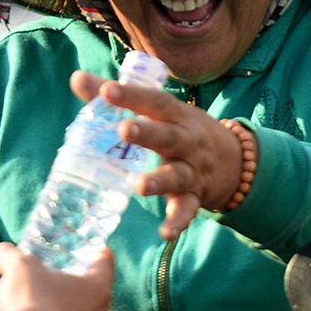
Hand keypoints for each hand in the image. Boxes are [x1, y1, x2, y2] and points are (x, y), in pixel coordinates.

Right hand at [0, 241, 115, 310]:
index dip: (100, 255)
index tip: (96, 251)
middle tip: (65, 285)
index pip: (105, 265)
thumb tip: (1, 253)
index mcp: (97, 291)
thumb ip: (11, 255)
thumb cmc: (29, 301)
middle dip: (84, 292)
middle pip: (98, 300)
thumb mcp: (18, 267)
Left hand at [71, 71, 243, 239]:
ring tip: (140, 187)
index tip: (106, 90)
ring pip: (177, 175)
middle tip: (124, 131)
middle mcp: (186, 140)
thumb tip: (77, 77)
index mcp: (174, 115)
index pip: (153, 101)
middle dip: (147, 134)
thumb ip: (118, 96)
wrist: (234, 159)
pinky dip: (178, 221)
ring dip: (160, 180)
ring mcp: (192, 169)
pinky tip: (166, 233)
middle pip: (168, 136)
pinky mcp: (195, 196)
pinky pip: (187, 209)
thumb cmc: (180, 128)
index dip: (131, 95)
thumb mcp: (158, 109)